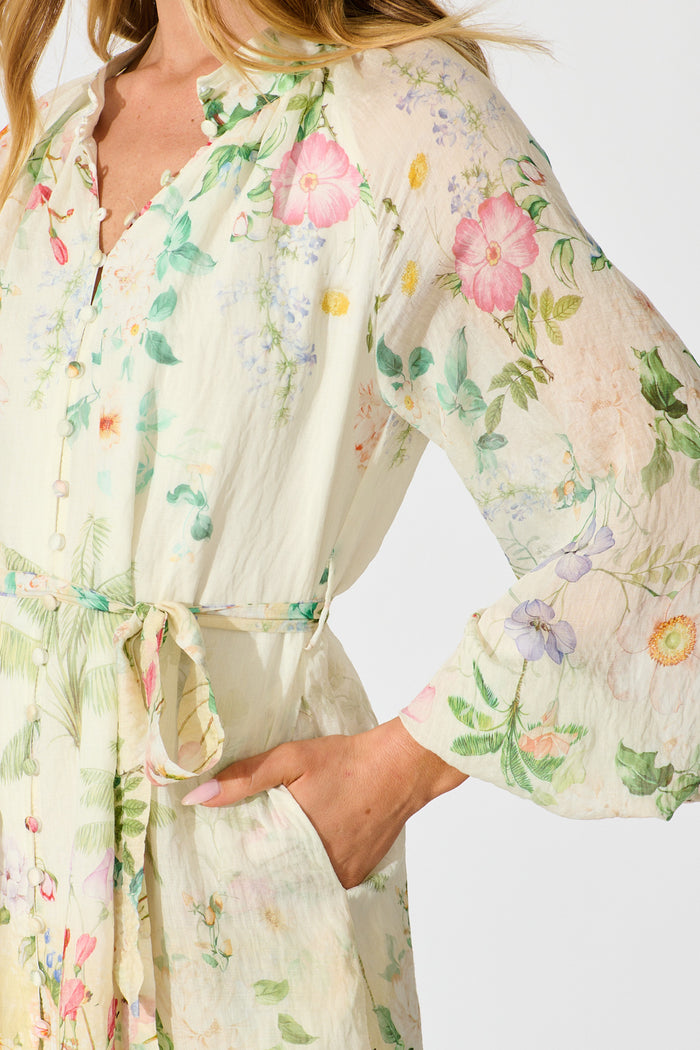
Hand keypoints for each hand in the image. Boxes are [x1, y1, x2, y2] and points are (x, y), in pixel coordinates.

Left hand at [181, 716, 467, 887]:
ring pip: (299, 883)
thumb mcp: (291, 758)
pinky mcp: (357, 876)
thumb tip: (197, 798)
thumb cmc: (346, 761)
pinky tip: (298, 852)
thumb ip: (245, 778)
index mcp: (297, 844)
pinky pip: (323, 880)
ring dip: (282, 872)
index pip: (251, 869)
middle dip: (255, 871)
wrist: (402, 768)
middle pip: (275, 880)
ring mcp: (342, 877)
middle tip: (232, 860)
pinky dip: (309, 870)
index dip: (232, 864)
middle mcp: (320, 870)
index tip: (212, 860)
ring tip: (261, 857)